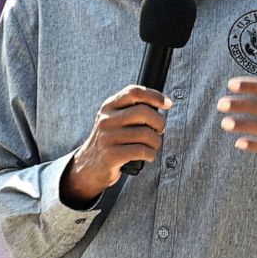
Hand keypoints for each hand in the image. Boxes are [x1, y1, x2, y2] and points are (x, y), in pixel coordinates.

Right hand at [60, 86, 171, 205]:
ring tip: (153, 146)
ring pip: (146, 134)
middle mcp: (106, 119)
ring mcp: (108, 137)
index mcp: (109, 106)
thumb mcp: (115, 119)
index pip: (134, 92)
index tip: (167, 104)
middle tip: (160, 130)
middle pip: (144, 112)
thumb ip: (132, 108)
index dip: (155, 96)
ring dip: (156, 142)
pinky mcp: (112, 155)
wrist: (89, 166)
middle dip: (159, 122)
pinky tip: (148, 155)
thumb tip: (163, 104)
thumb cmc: (110, 140)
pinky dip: (150, 154)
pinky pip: (141, 151)